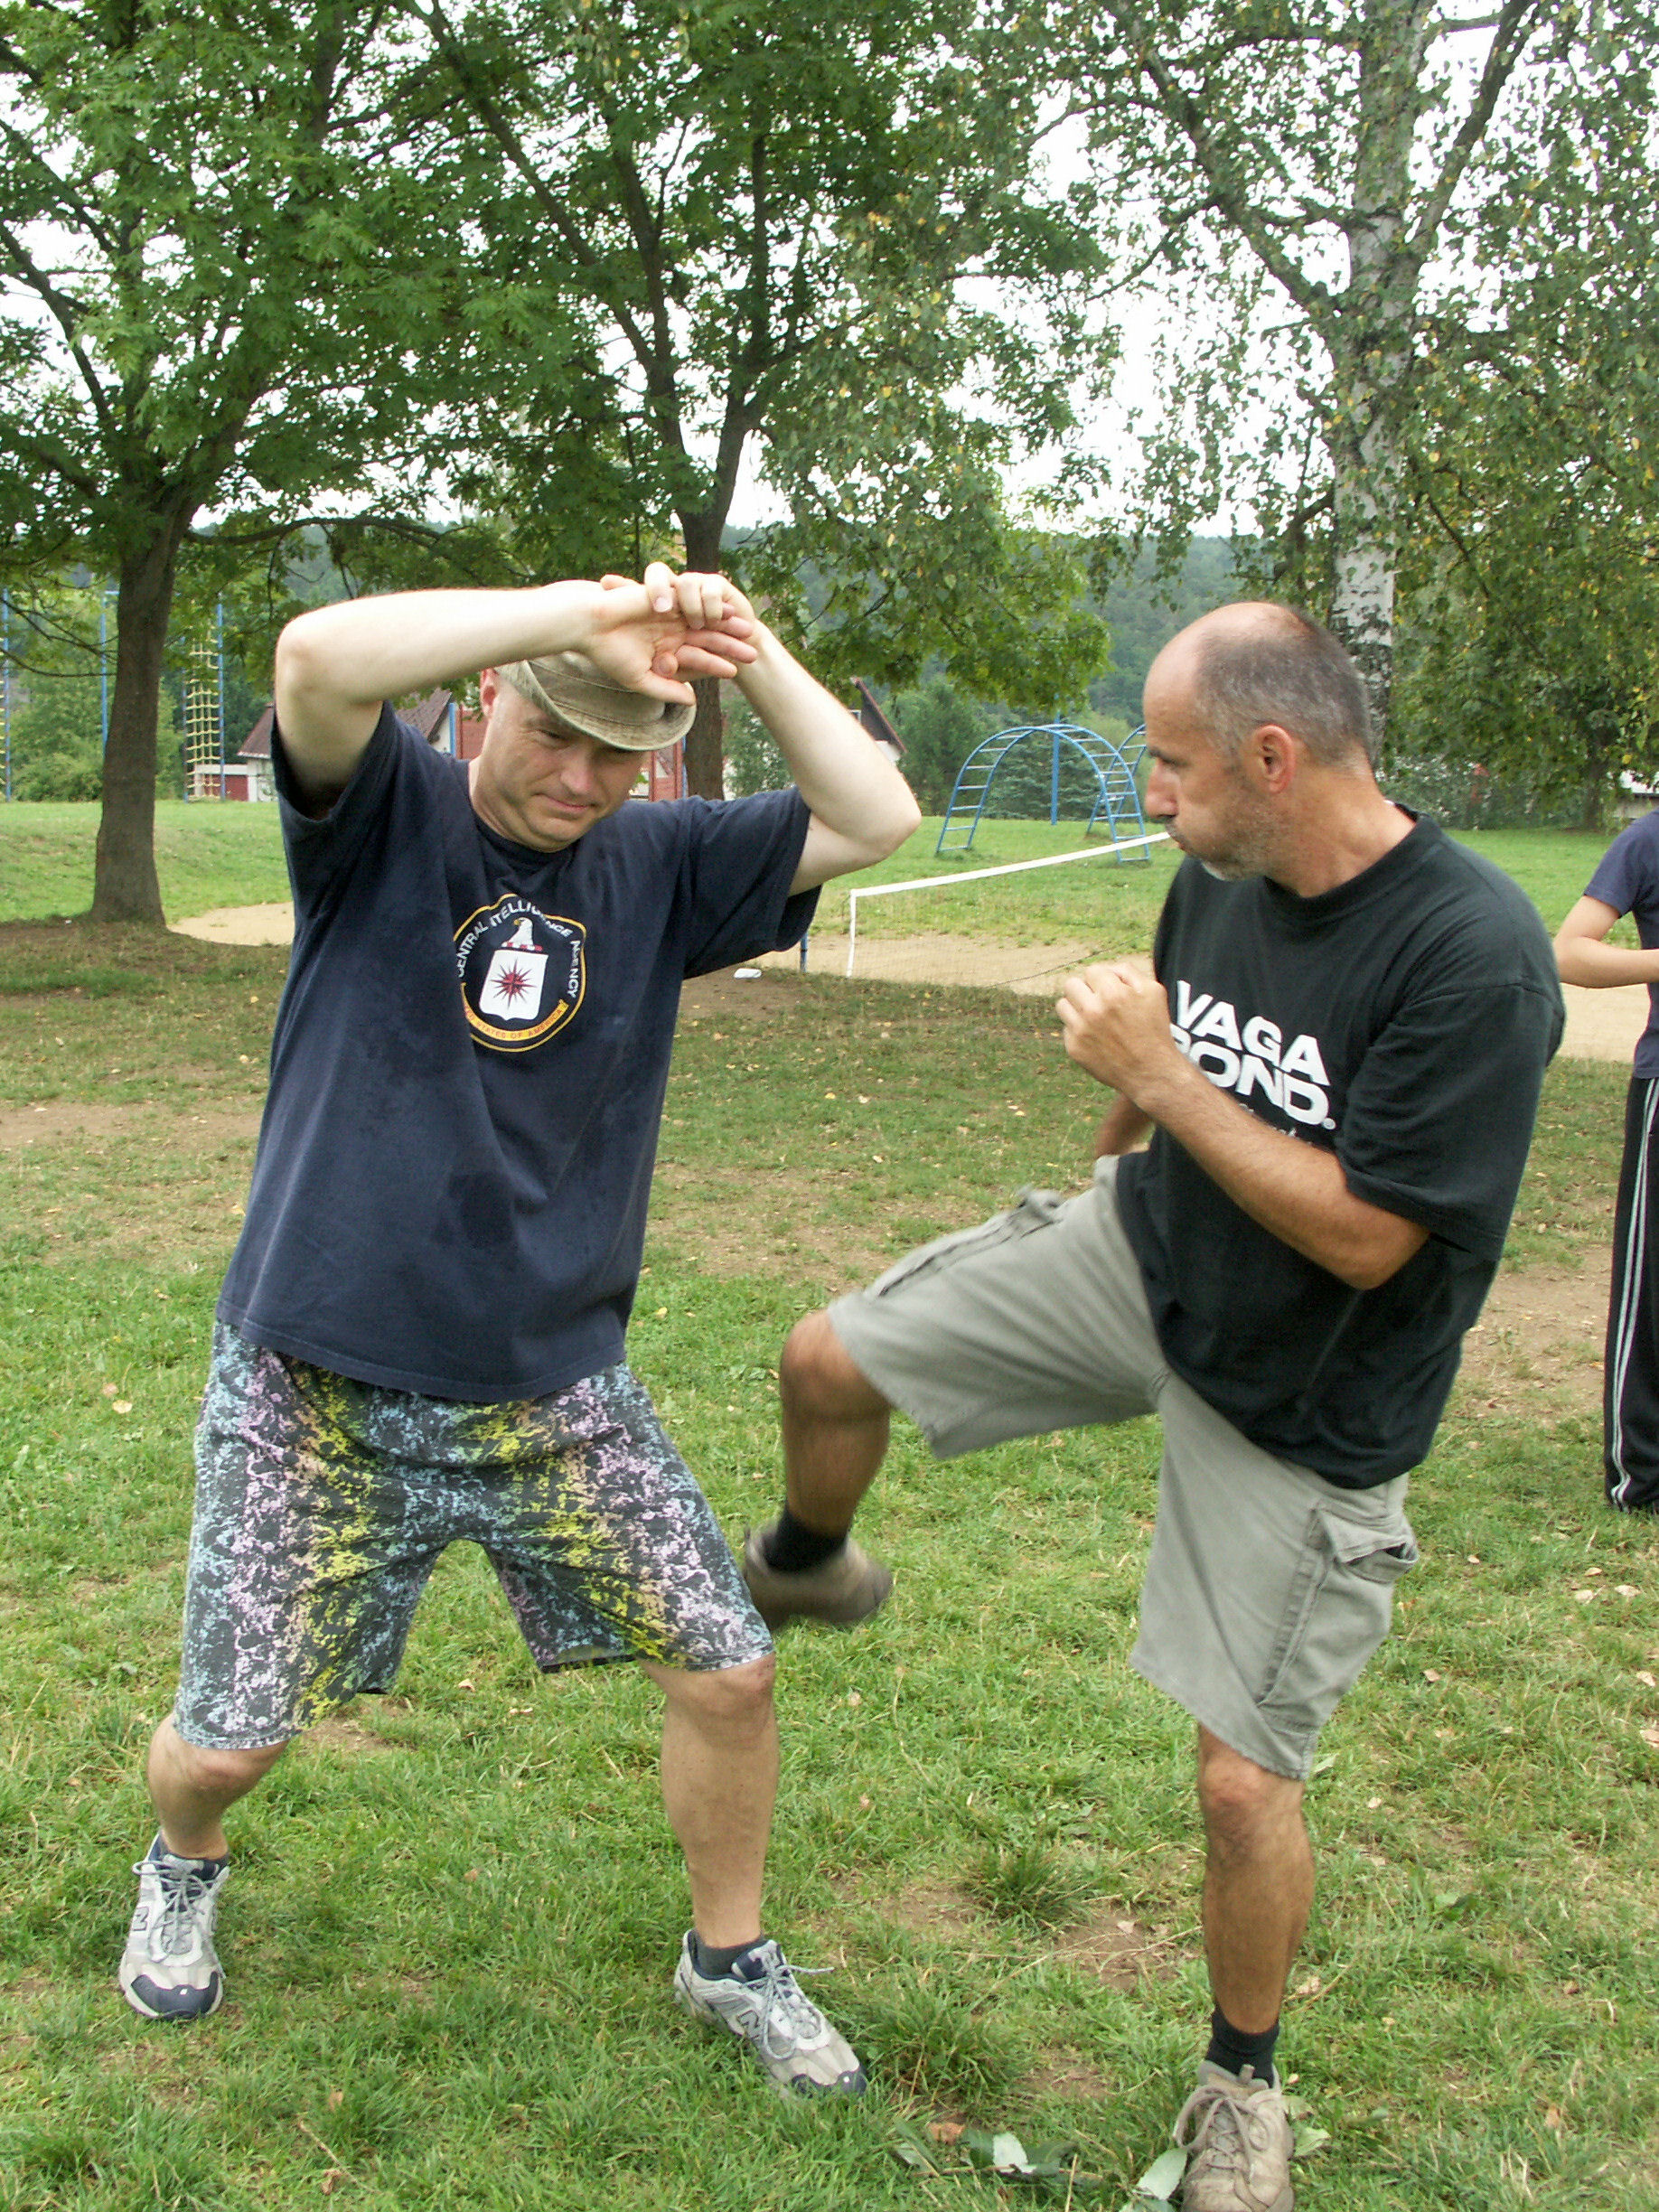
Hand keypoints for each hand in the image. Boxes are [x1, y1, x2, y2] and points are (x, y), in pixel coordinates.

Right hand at [594, 565, 757, 694]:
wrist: (589, 625)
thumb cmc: (609, 654)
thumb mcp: (640, 679)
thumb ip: (666, 689)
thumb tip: (693, 701)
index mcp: (665, 650)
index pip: (696, 658)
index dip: (715, 665)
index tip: (734, 672)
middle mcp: (670, 632)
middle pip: (706, 639)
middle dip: (730, 646)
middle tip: (753, 654)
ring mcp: (669, 614)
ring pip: (704, 621)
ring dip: (726, 626)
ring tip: (748, 631)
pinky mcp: (666, 597)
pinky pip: (693, 601)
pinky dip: (710, 605)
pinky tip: (729, 610)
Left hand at [1055, 962, 1184, 1098]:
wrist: (1151, 1072)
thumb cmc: (1155, 1030)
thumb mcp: (1154, 992)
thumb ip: (1128, 971)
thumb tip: (1107, 969)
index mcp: (1112, 993)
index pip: (1092, 971)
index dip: (1103, 980)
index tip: (1110, 991)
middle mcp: (1093, 1010)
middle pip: (1071, 984)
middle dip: (1085, 990)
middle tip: (1098, 1001)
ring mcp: (1080, 1030)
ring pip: (1062, 1004)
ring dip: (1076, 1007)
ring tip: (1093, 1017)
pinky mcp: (1074, 1048)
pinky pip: (1066, 1028)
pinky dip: (1078, 1030)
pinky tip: (1096, 1037)